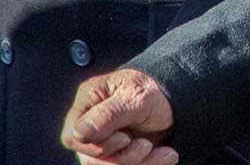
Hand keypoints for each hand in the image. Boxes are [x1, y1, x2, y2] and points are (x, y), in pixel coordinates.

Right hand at [60, 69, 177, 164]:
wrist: (177, 103)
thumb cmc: (156, 92)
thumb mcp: (139, 97)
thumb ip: (109, 114)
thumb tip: (78, 133)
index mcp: (89, 100)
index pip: (72, 136)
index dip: (97, 144)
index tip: (125, 138)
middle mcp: (89, 124)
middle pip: (88, 158)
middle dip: (122, 158)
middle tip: (147, 145)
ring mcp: (100, 143)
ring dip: (138, 163)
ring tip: (166, 152)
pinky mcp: (115, 156)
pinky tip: (166, 156)